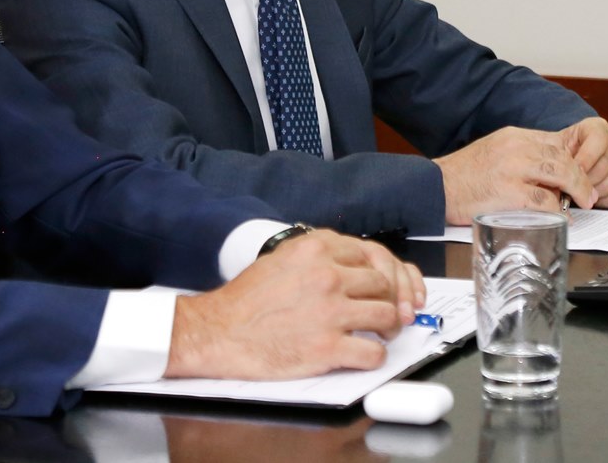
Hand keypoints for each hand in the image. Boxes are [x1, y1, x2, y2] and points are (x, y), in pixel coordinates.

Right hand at [166, 230, 424, 379]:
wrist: (218, 333)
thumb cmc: (247, 300)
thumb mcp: (283, 258)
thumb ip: (320, 255)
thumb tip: (356, 264)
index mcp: (316, 249)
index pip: (373, 254)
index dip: (387, 273)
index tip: (389, 286)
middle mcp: (327, 276)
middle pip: (383, 284)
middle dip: (389, 300)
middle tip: (386, 313)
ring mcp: (329, 312)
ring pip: (386, 315)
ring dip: (388, 328)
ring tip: (379, 333)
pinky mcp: (327, 348)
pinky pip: (373, 353)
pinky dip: (374, 356)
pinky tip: (363, 355)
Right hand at [433, 126, 597, 223]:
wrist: (434, 187)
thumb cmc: (463, 175)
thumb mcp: (494, 151)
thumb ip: (520, 155)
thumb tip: (550, 172)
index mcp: (513, 136)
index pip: (555, 143)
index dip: (574, 160)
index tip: (581, 174)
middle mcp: (515, 147)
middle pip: (562, 157)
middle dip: (582, 176)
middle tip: (588, 193)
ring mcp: (512, 169)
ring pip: (560, 173)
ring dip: (577, 190)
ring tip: (581, 202)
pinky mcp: (508, 193)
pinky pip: (544, 202)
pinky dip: (557, 211)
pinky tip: (561, 218)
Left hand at [559, 117, 607, 208]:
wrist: (578, 157)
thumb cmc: (567, 151)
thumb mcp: (557, 146)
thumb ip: (556, 155)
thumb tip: (556, 174)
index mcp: (598, 127)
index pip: (597, 141)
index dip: (582, 161)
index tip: (569, 175)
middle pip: (603, 167)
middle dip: (584, 182)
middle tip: (571, 189)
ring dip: (593, 193)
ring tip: (581, 193)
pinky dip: (605, 202)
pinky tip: (595, 198)